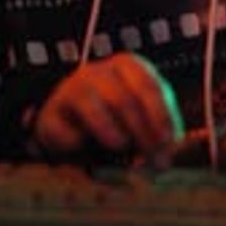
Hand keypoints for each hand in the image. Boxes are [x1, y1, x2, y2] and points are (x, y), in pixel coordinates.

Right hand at [33, 52, 183, 160]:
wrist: (67, 119)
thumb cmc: (114, 117)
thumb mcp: (140, 115)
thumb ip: (157, 127)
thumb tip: (174, 151)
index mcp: (127, 65)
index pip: (148, 84)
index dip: (160, 115)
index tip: (169, 142)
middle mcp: (99, 70)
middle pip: (124, 97)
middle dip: (143, 132)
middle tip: (154, 160)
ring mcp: (73, 86)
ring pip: (94, 105)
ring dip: (113, 133)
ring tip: (122, 149)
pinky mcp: (52, 110)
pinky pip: (66, 127)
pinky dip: (78, 141)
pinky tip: (85, 148)